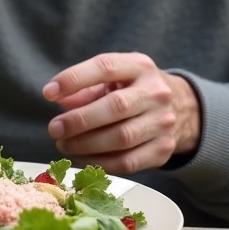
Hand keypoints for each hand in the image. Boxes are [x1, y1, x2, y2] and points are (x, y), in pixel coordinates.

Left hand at [42, 53, 200, 173]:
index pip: (105, 67)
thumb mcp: (113, 77)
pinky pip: (128, 162)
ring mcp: (163, 122)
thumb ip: (85, 86)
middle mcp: (156, 92)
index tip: (48, 93)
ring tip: (64, 144)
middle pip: (115, 107)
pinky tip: (82, 158)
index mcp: (140, 66)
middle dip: (79, 120)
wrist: (180, 108)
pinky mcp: (164, 149)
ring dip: (86, 145)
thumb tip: (58, 99)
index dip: (74, 79)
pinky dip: (100, 163)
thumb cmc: (132, 90)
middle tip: (54, 128)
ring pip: (121, 138)